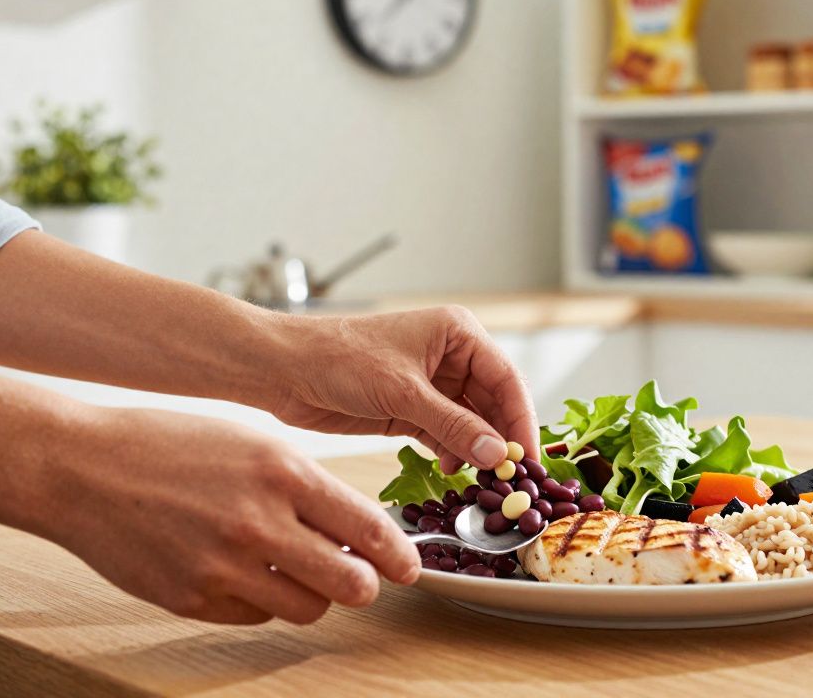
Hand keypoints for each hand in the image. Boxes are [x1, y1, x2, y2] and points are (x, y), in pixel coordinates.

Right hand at [43, 407, 418, 624]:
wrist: (83, 468)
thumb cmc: (172, 445)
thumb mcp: (255, 440)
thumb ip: (307, 483)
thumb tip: (355, 526)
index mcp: (284, 473)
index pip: (368, 528)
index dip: (399, 555)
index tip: (410, 567)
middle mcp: (260, 523)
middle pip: (350, 583)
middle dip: (365, 585)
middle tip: (363, 579)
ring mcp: (224, 567)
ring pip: (307, 608)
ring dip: (315, 595)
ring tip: (299, 572)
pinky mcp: (192, 599)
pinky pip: (255, 616)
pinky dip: (262, 601)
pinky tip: (247, 573)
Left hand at [270, 306, 537, 473]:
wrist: (284, 370)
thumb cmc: (339, 359)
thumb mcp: (403, 393)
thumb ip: (453, 425)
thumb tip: (497, 454)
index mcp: (457, 333)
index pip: (505, 379)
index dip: (521, 419)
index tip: (528, 457)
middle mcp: (451, 356)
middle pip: (493, 403)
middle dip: (500, 439)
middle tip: (511, 477)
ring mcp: (432, 385)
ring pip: (471, 422)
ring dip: (476, 450)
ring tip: (481, 479)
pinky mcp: (411, 410)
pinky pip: (446, 435)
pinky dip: (452, 454)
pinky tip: (451, 470)